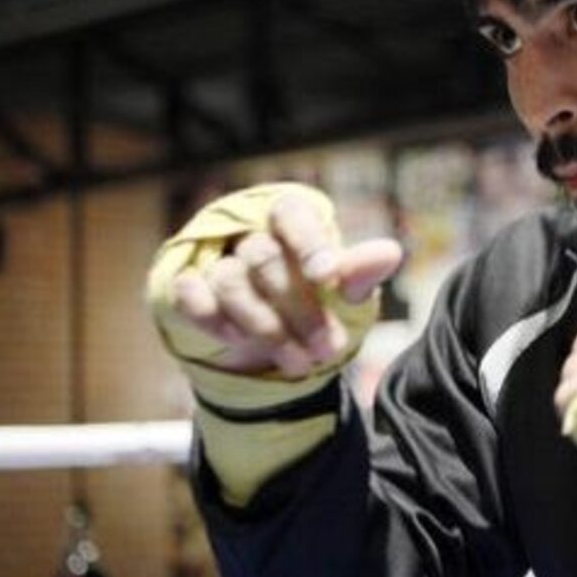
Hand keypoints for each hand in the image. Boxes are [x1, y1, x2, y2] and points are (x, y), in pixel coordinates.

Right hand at [169, 191, 402, 377]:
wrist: (274, 352)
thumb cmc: (319, 310)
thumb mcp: (346, 297)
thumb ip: (360, 274)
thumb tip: (390, 252)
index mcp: (291, 222)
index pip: (292, 213)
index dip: (307, 242)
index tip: (327, 276)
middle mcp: (250, 233)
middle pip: (263, 256)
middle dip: (298, 309)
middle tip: (327, 349)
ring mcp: (214, 258)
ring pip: (228, 280)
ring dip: (264, 327)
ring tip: (298, 363)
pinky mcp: (186, 286)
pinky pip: (190, 294)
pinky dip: (216, 321)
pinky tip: (240, 342)